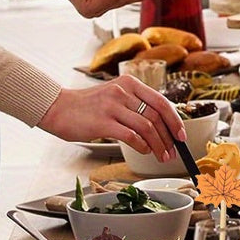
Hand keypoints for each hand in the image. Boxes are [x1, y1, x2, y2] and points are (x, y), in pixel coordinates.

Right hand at [38, 77, 184, 160]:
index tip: (181, 135)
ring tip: (162, 156)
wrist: (58, 109)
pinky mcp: (103, 122)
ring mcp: (113, 106)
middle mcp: (123, 92)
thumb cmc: (87, 107)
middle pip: (156, 116)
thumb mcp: (114, 97)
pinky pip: (131, 136)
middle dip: (169, 136)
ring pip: (146, 127)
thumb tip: (159, 125)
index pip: (161, 101)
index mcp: (129, 83)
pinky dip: (142, 146)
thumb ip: (134, 105)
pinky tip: (144, 151)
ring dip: (158, 145)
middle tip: (173, 151)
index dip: (175, 119)